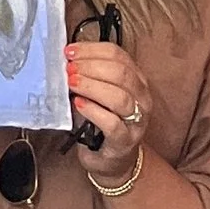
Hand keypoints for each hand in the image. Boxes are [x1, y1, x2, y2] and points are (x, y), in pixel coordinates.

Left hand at [66, 41, 150, 172]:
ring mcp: (137, 121)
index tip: (70, 52)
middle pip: (120, 73)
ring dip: (92, 87)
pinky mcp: (126, 141)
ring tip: (72, 84)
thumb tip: (68, 57)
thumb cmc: (103, 120)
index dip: (91, 50)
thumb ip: (90, 74)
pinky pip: (113, 124)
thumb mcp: (100, 92)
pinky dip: (94, 111)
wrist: (113, 159)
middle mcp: (142, 97)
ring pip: (120, 97)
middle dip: (91, 67)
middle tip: (69, 69)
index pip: (117, 55)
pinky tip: (79, 104)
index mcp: (136, 78)